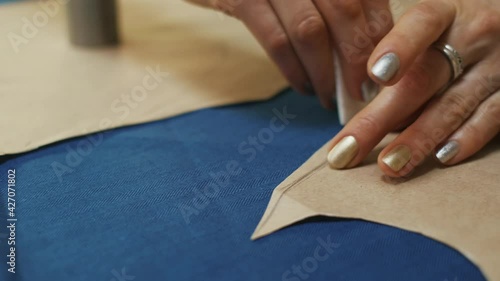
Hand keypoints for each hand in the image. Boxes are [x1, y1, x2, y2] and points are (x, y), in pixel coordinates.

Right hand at [187, 0, 393, 106]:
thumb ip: (334, 5)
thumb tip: (367, 50)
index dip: (381, 37)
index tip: (384, 70)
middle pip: (345, 13)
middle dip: (357, 60)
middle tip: (360, 92)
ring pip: (311, 31)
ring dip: (325, 72)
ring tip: (330, 97)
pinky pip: (275, 41)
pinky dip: (293, 70)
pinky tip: (303, 87)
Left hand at [326, 0, 499, 176]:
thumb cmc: (458, 32)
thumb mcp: (433, 29)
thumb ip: (403, 58)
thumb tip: (365, 113)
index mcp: (446, 13)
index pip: (422, 22)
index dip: (400, 46)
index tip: (375, 74)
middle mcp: (474, 35)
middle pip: (422, 79)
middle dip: (380, 119)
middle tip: (348, 149)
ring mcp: (498, 65)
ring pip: (453, 105)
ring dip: (418, 139)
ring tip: (389, 165)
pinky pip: (491, 118)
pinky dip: (466, 139)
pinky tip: (441, 157)